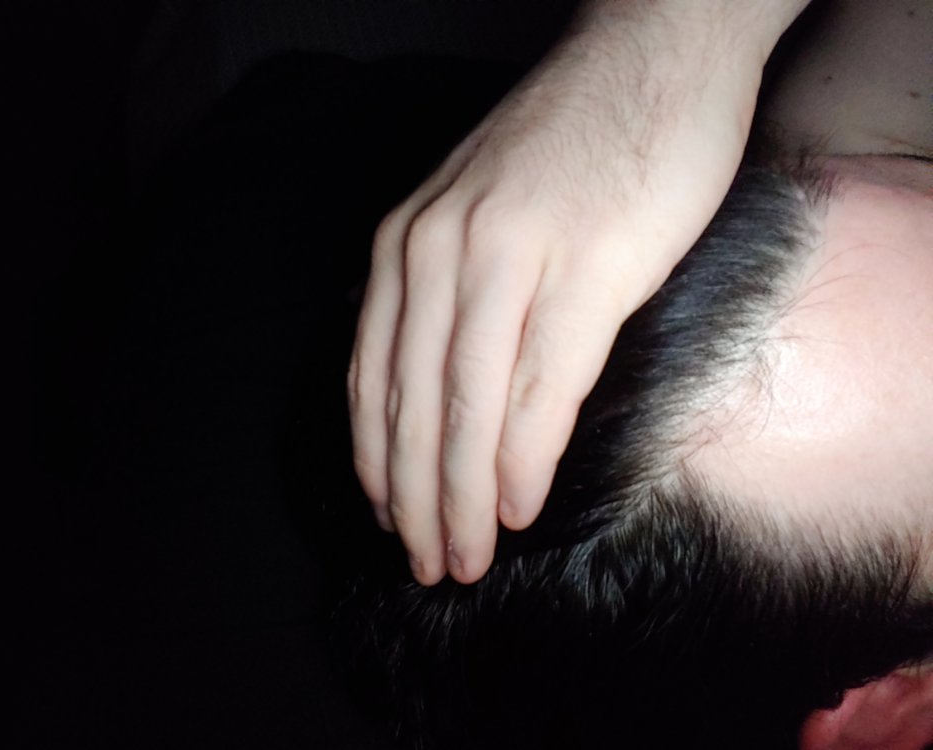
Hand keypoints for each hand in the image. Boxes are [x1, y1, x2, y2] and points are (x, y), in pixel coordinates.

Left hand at [349, 2, 787, 584]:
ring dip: (462, 497)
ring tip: (466, 558)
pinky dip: (525, 454)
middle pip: (411, 405)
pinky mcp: (587, 264)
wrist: (653, 56)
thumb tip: (452, 395)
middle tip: (428, 566)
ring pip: (466, 405)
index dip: (378, 464)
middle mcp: (440, 250)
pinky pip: (541, 382)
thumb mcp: (480, 216)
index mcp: (408, 242)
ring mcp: (511, 255)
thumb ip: (454, 295)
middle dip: (415, 500)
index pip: (373, 377)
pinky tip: (519, 505)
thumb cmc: (573, 145)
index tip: (390, 522)